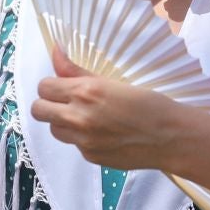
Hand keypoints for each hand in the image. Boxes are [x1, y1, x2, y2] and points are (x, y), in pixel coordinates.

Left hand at [30, 47, 209, 174]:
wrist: (170, 137)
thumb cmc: (148, 103)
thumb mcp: (113, 81)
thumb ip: (78, 71)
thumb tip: (56, 52)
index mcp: (85, 91)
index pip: (44, 87)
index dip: (51, 85)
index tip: (63, 86)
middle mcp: (79, 117)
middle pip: (39, 110)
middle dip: (48, 104)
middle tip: (65, 102)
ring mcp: (83, 140)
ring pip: (53, 129)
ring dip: (62, 122)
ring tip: (85, 117)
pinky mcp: (90, 156)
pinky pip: (73, 144)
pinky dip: (81, 138)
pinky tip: (103, 132)